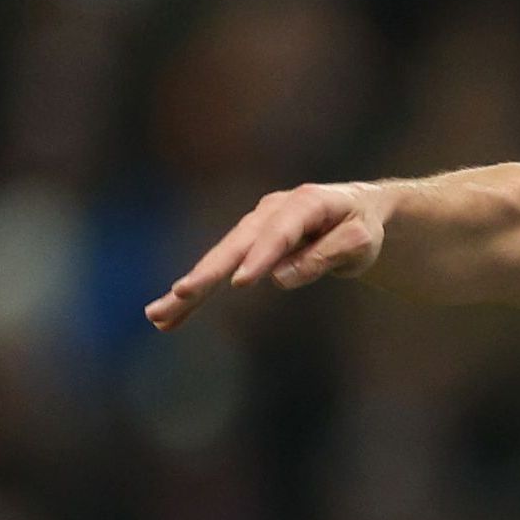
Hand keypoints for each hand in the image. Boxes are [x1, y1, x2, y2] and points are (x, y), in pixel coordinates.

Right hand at [149, 181, 389, 328]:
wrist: (356, 213)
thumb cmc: (362, 227)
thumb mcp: (360, 242)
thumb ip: (326, 256)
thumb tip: (280, 279)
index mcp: (305, 203)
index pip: (280, 232)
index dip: (260, 256)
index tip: (240, 282)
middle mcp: (271, 210)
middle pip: (236, 244)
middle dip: (208, 271)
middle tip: (181, 294)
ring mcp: (255, 225)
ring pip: (219, 258)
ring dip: (190, 287)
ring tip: (158, 316)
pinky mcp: (246, 243)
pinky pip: (220, 268)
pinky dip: (197, 292)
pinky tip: (169, 317)